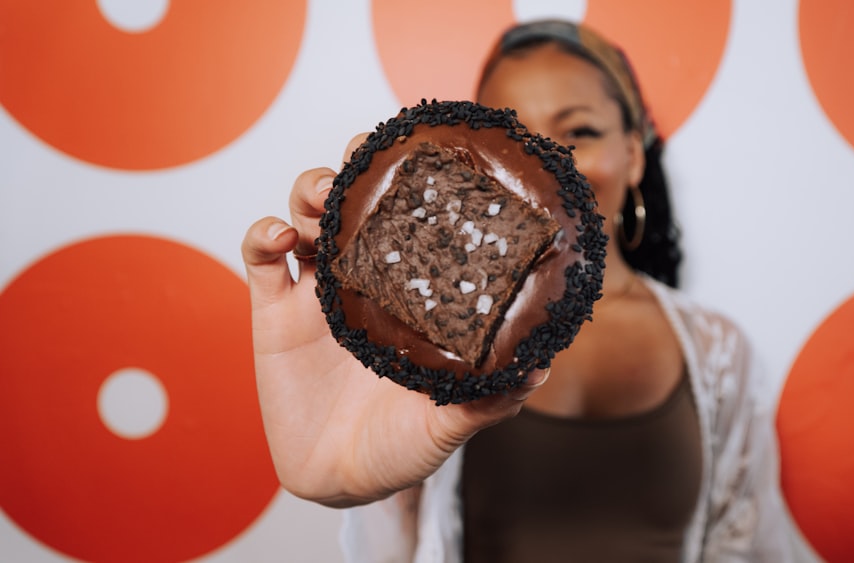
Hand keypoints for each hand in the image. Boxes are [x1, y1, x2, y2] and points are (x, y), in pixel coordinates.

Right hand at [241, 154, 547, 506]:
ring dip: (312, 190)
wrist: (340, 482)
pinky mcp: (273, 313)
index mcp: (410, 293)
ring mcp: (318, 293)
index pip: (417, 222)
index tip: (432, 155)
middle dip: (358, 166)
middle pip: (357, 201)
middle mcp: (366, 281)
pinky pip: (260, 256)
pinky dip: (264, 233)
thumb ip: (489, 397)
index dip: (420, 184)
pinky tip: (281, 237)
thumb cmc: (404, 447)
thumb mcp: (451, 421)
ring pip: (307, 215)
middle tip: (367, 155)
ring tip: (325, 197)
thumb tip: (539, 367)